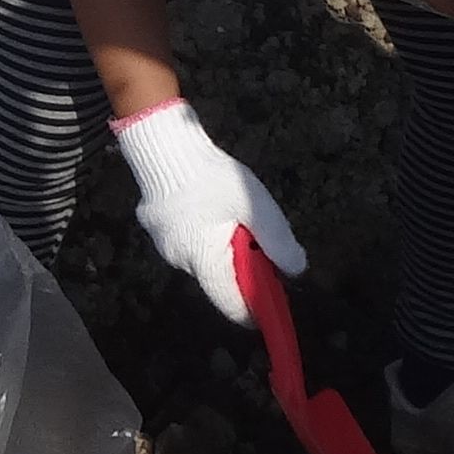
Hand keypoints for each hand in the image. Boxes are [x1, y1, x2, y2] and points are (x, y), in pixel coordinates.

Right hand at [114, 102, 306, 326]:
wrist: (165, 145)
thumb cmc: (212, 176)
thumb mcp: (254, 206)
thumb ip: (277, 241)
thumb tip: (295, 270)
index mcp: (203, 260)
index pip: (232, 305)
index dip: (257, 309)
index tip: (275, 300)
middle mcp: (180, 260)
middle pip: (219, 280)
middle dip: (242, 266)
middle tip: (256, 239)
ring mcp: (164, 245)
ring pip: (203, 259)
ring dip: (223, 248)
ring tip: (232, 215)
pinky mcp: (158, 229)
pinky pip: (187, 242)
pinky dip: (205, 234)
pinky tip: (209, 208)